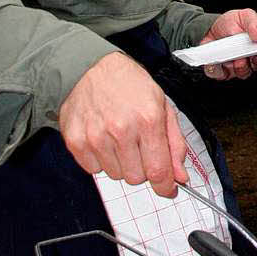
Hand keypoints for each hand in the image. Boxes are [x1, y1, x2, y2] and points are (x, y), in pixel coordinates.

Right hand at [58, 52, 186, 195]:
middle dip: (142, 168)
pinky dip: (101, 159)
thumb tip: (180, 176)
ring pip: (116, 175)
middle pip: (137, 178)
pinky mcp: (76, 141)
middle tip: (138, 147)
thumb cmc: (129, 84)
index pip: (159, 171)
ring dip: (121, 163)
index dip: (166, 186)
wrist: (91, 67)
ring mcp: (96, 137)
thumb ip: (174, 144)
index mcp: (148, 120)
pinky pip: (94, 170)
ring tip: (119, 138)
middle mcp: (121, 130)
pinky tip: (103, 138)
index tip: (167, 188)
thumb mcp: (162, 106)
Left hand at [200, 9, 256, 79]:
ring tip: (240, 58)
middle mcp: (253, 57)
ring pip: (247, 72)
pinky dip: (225, 69)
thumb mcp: (242, 16)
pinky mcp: (225, 72)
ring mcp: (240, 66)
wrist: (205, 30)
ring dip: (245, 65)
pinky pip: (227, 75)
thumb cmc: (227, 24)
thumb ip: (253, 23)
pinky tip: (224, 62)